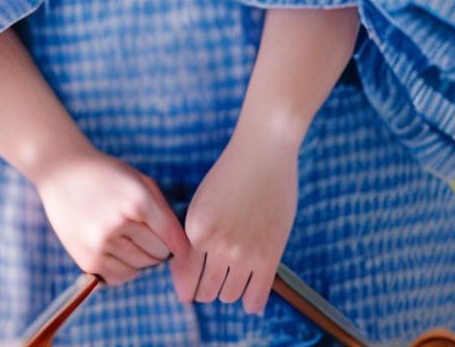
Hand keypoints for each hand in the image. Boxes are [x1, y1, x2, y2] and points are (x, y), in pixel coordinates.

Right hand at [34, 144, 193, 287]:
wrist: (62, 172)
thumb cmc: (107, 175)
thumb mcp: (139, 180)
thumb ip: (163, 211)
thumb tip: (182, 247)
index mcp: (138, 200)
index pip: (172, 238)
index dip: (179, 245)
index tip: (180, 247)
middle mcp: (120, 222)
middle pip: (158, 254)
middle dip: (157, 248)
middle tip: (144, 233)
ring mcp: (102, 242)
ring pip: (140, 268)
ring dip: (140, 258)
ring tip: (128, 238)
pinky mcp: (87, 258)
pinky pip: (119, 277)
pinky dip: (123, 269)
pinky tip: (116, 249)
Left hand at [170, 127, 298, 314]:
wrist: (263, 151)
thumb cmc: (232, 173)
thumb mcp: (203, 203)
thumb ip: (197, 236)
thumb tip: (187, 276)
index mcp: (195, 229)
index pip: (185, 276)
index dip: (188, 286)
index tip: (192, 290)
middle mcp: (215, 244)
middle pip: (206, 291)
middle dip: (209, 289)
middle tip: (216, 282)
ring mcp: (243, 253)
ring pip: (230, 297)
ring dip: (231, 292)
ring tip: (236, 279)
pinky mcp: (268, 257)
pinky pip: (256, 298)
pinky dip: (252, 302)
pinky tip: (252, 293)